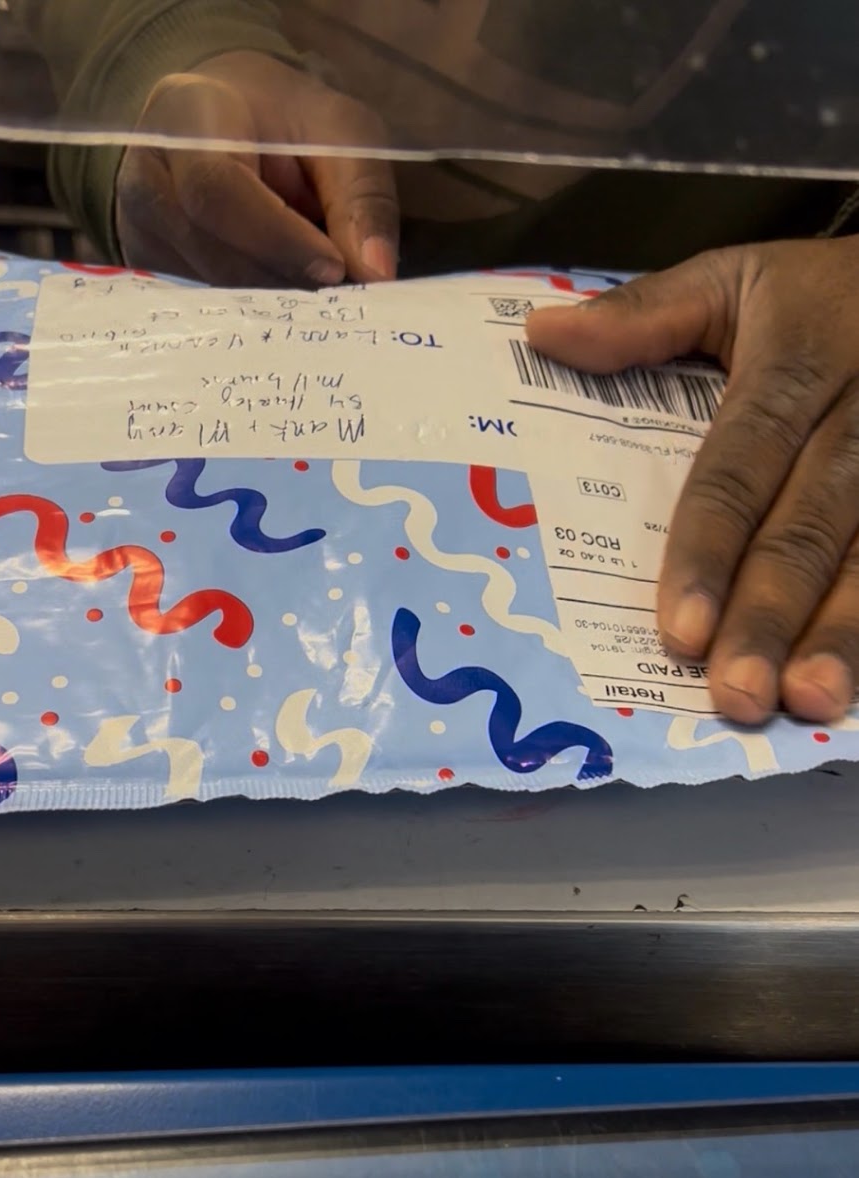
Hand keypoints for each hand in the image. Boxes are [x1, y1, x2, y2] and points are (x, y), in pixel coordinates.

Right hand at [116, 51, 399, 289]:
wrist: (226, 123)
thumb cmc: (286, 123)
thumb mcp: (340, 133)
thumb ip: (361, 196)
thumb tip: (377, 274)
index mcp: (186, 118)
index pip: (216, 190)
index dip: (276, 240)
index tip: (334, 270)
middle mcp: (147, 177)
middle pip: (211, 254)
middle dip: (284, 283)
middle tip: (341, 299)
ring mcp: (138, 230)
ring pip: (207, 294)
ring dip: (272, 308)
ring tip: (317, 299)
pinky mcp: (150, 273)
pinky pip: (200, 312)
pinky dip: (252, 320)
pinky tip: (286, 310)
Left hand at [526, 237, 858, 724]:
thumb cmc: (815, 296)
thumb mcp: (734, 281)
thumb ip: (646, 315)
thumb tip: (545, 337)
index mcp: (794, 363)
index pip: (740, 467)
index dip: (709, 550)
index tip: (681, 628)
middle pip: (808, 528)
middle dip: (770, 616)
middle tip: (734, 693)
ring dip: (841, 635)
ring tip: (806, 700)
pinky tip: (853, 686)